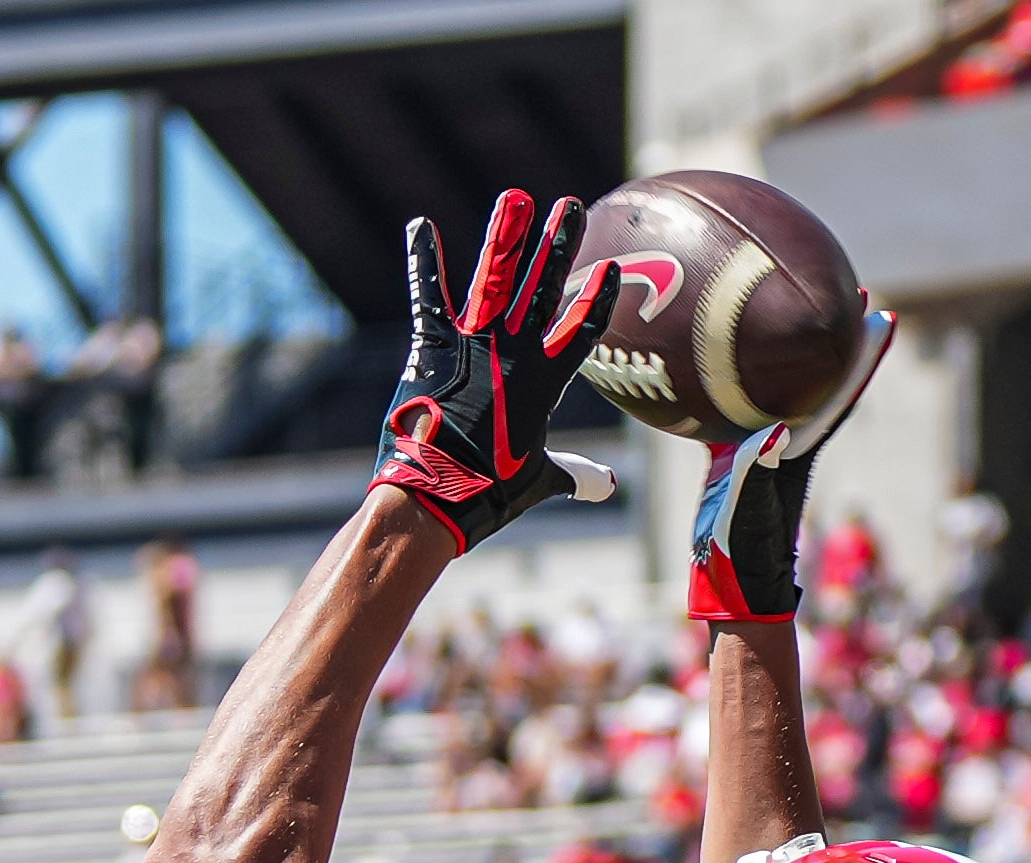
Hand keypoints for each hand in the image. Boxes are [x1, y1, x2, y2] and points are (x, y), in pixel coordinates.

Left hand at [370, 191, 623, 554]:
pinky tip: (419, 226)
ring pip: (496, 279)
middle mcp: (515, 353)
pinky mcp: (433, 346)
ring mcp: (474, 345)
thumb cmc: (489, 493)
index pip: (581, 330)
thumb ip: (573, 474)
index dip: (598, 300)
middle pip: (544, 288)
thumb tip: (606, 487)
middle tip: (571, 206)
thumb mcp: (538, 480)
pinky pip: (428, 295)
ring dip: (506, 237)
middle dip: (558, 244)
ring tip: (516, 198)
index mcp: (545, 381)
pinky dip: (423, 261)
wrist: (436, 496)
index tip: (611, 268)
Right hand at [686, 313, 892, 625]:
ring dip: (800, 351)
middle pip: (821, 377)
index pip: (838, 393)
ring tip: (803, 307)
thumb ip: (755, 470)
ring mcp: (766, 445)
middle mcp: (790, 439)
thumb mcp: (748, 509)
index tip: (883, 316)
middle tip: (854, 292)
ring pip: (789, 386)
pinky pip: (747, 403)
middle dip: (839, 337)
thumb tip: (775, 430)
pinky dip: (747, 377)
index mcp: (799, 448)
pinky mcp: (739, 451)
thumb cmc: (743, 549)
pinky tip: (734, 355)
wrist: (730, 579)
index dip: (860, 356)